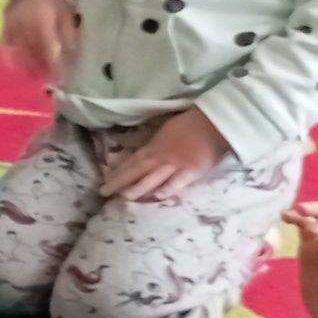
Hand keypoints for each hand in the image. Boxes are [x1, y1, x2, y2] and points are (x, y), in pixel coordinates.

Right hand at [0, 0, 78, 83]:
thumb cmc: (54, 3)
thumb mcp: (66, 14)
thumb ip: (68, 32)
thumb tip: (71, 51)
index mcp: (41, 19)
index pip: (48, 47)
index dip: (53, 64)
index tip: (60, 77)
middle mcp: (24, 25)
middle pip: (33, 54)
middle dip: (42, 70)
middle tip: (50, 82)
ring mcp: (11, 29)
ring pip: (19, 54)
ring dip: (28, 69)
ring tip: (38, 79)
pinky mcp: (3, 32)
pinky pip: (3, 50)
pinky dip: (9, 62)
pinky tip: (18, 71)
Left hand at [99, 106, 230, 201]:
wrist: (214, 120)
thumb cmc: (192, 122)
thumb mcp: (168, 130)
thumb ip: (157, 143)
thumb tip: (148, 151)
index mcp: (155, 146)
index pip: (133, 160)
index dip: (119, 170)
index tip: (105, 178)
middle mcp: (161, 156)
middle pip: (137, 170)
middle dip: (120, 182)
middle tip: (103, 192)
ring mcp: (176, 163)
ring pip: (154, 178)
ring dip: (138, 188)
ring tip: (123, 197)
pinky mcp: (193, 169)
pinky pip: (179, 180)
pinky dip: (169, 188)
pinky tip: (158, 197)